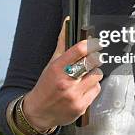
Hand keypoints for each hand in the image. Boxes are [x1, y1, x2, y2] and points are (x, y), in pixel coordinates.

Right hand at [22, 16, 103, 130]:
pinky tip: (84, 88)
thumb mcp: (51, 63)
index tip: (95, 43)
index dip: (91, 44)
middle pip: (92, 62)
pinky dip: (92, 87)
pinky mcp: (80, 106)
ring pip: (97, 76)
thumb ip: (62, 42)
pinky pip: (96, 90)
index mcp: (57, 68)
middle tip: (91, 60)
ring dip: (93, 74)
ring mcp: (73, 95)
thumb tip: (67, 22)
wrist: (38, 112)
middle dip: (94, 59)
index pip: (79, 50)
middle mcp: (65, 81)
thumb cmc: (46, 85)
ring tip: (85, 76)